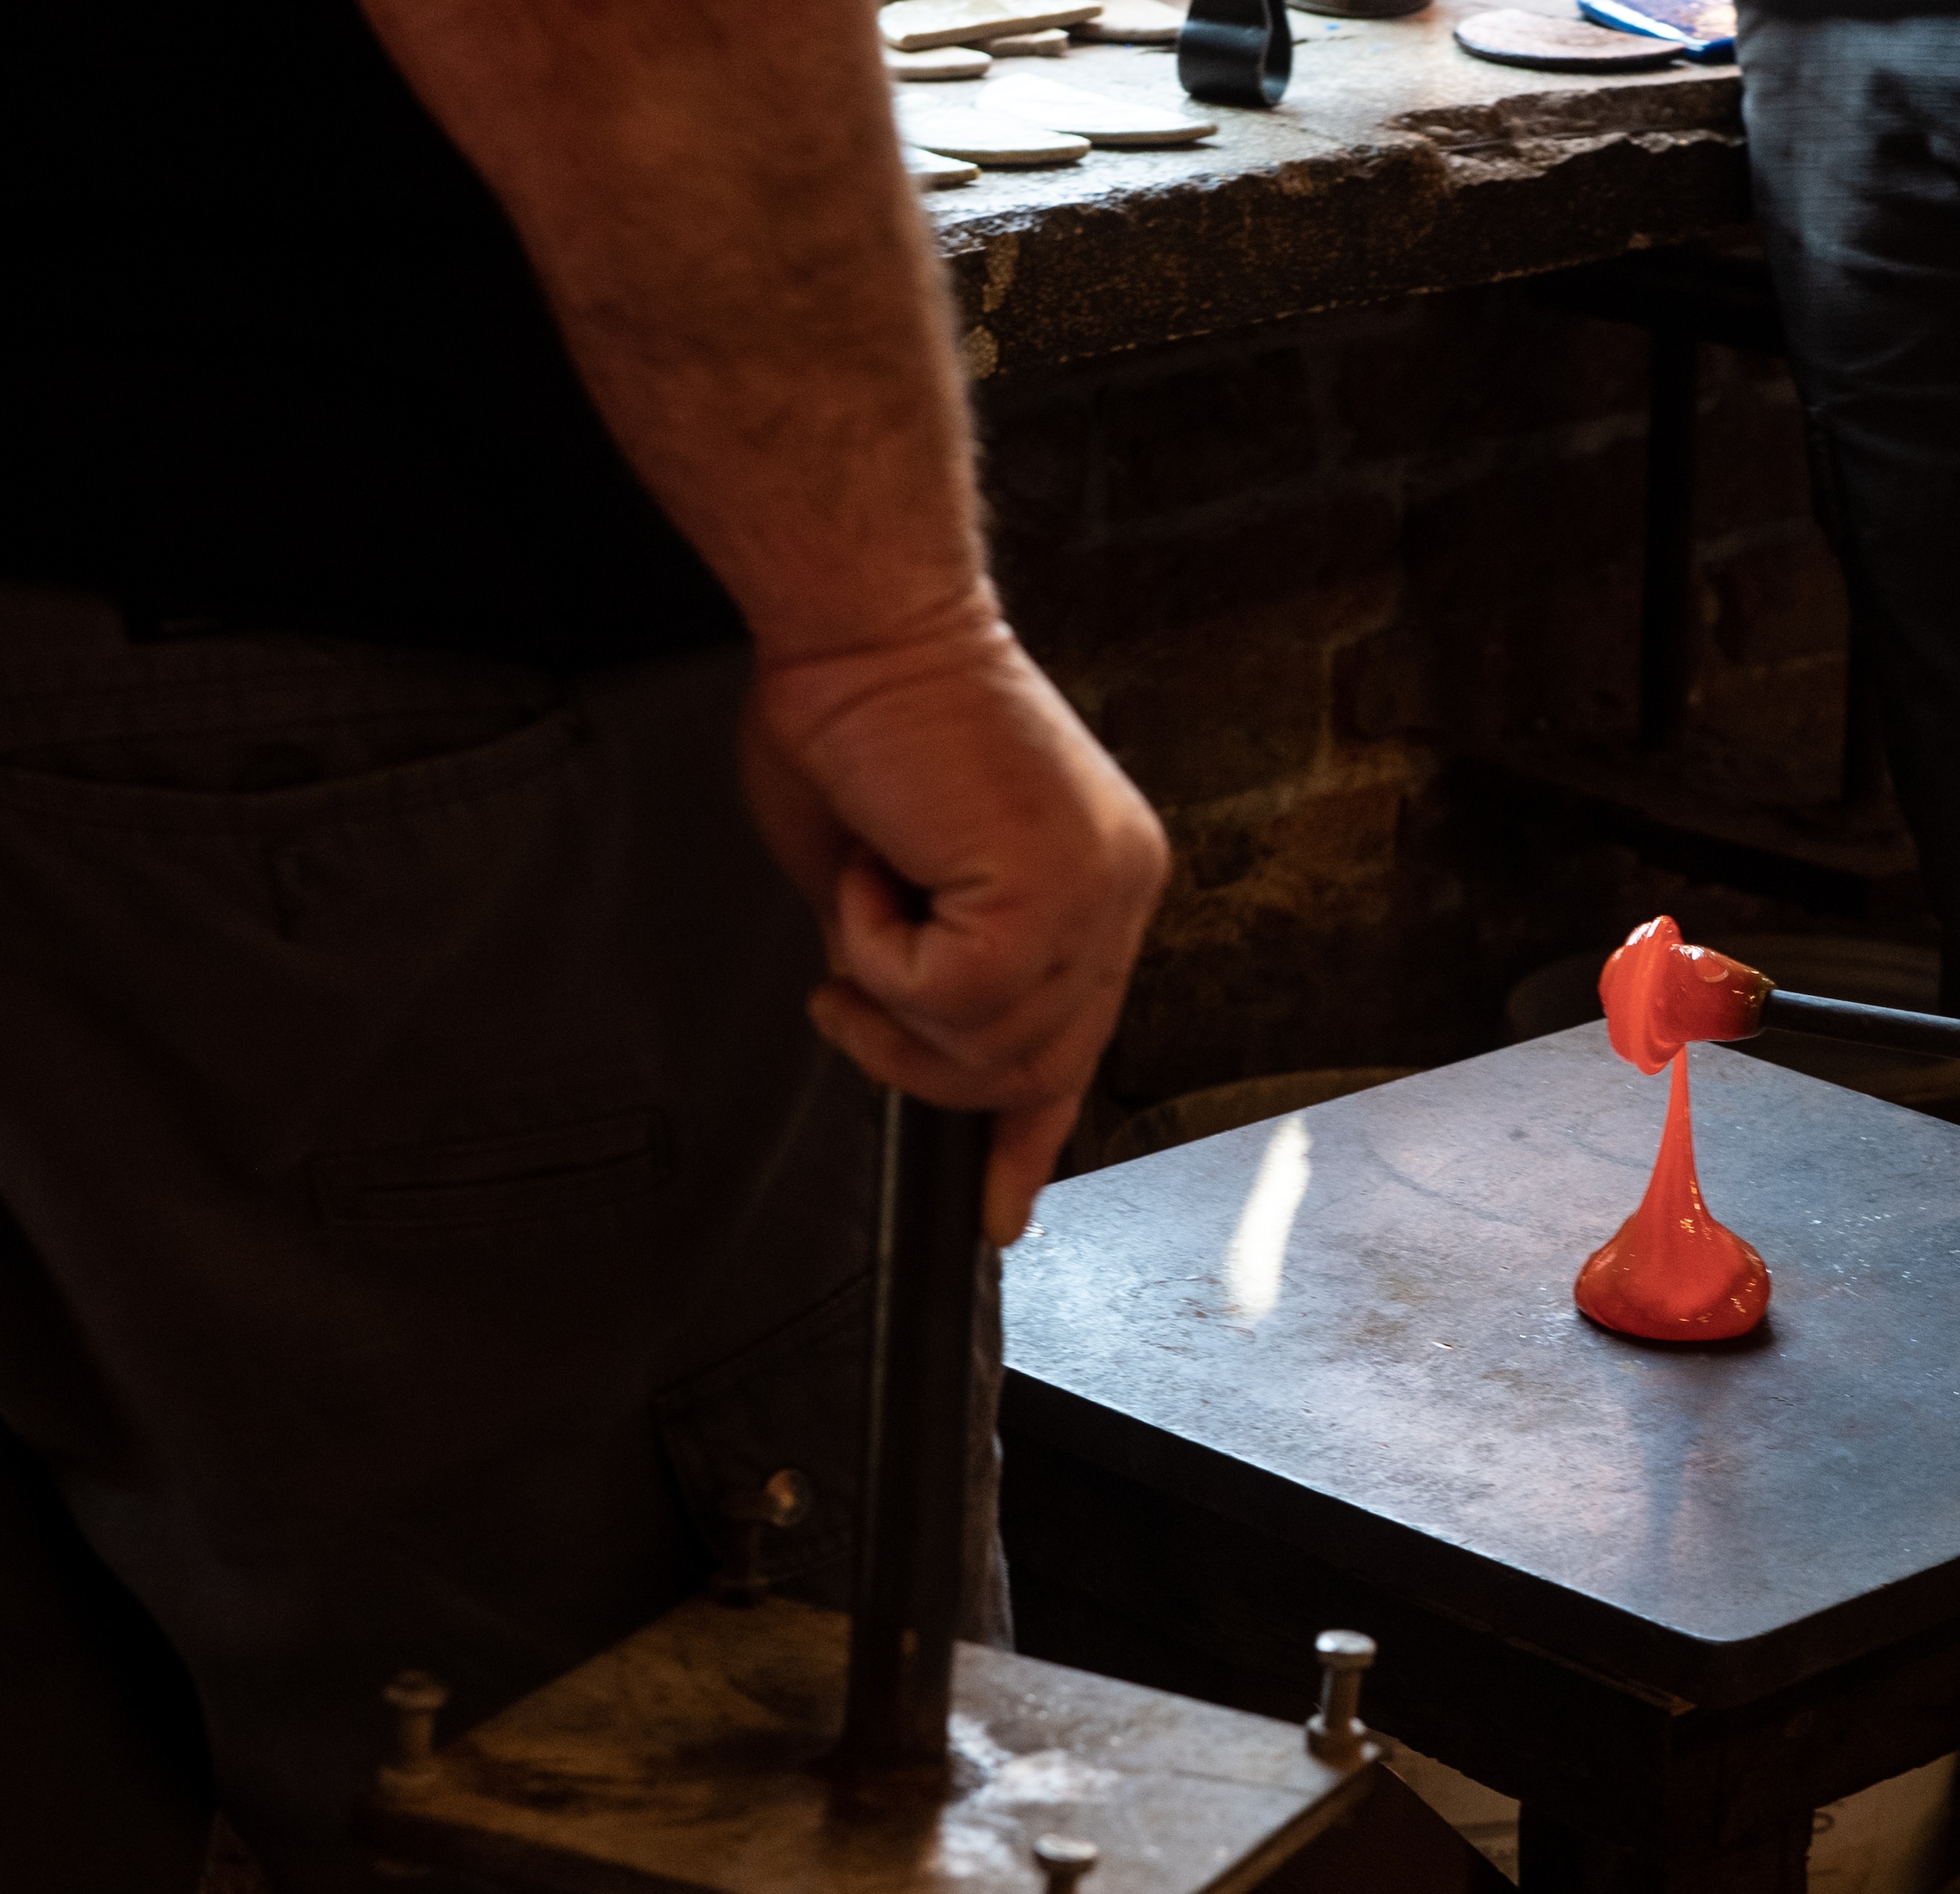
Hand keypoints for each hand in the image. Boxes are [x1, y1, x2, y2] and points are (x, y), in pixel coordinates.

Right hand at [744, 592, 1169, 1245]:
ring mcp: (1097, 893)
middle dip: (918, 1060)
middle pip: (1037, 1066)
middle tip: (841, 997)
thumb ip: (915, 960)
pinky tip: (874, 868)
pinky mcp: (1049, 890)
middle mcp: (1117, 890)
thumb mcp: (880, 875)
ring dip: (886, 994)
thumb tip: (896, 1029)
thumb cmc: (852, 707)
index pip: (1081, 1039)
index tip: (1001, 1210)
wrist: (857, 619)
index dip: (1031, 1131)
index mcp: (1097, 882)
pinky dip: (878, 951)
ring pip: (988, 1048)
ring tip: (859, 891)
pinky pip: (946, 999)